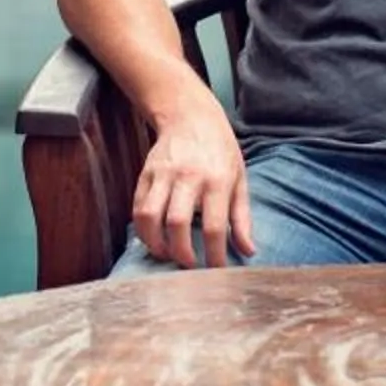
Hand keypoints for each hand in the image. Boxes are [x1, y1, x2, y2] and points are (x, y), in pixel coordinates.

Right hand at [129, 102, 253, 268]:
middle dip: (181, 253)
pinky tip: (154, 238)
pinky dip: (142, 229)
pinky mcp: (145, 173)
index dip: (214, 255)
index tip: (216, 270)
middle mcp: (188, 177)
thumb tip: (248, 251)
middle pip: (177, 223)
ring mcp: (163, 174)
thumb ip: (242, 218)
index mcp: (217, 180)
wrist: (190, 114)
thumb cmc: (220, 150)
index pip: (214, 226)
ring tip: (167, 254)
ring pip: (149, 216)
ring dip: (155, 243)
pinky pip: (137, 207)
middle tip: (188, 266)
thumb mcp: (240, 179)